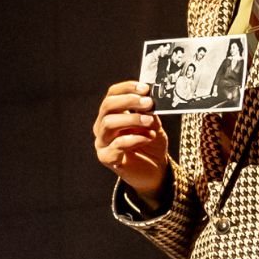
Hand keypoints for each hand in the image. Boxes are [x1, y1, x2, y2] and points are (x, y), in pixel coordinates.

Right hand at [93, 81, 168, 204]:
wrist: (155, 170)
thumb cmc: (151, 144)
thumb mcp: (153, 123)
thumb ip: (148, 111)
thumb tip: (149, 98)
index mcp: (112, 114)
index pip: (112, 94)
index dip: (127, 88)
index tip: (145, 88)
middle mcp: (103, 126)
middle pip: (107, 106)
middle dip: (128, 101)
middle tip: (148, 102)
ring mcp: (102, 142)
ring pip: (108, 124)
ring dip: (131, 119)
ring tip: (149, 121)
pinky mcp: (107, 158)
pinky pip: (116, 145)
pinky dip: (134, 139)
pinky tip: (148, 138)